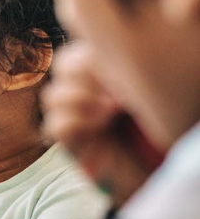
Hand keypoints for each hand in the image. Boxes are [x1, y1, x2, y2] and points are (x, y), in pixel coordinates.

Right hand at [42, 43, 158, 205]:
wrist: (165, 166)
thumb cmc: (167, 128)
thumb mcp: (147, 89)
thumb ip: (121, 70)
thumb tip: (101, 55)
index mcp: (103, 73)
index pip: (77, 51)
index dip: (88, 56)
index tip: (117, 69)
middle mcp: (87, 93)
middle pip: (60, 67)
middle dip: (84, 75)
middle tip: (114, 90)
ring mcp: (76, 119)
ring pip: (52, 96)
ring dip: (80, 98)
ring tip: (110, 110)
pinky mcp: (71, 145)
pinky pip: (54, 125)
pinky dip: (75, 122)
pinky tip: (100, 126)